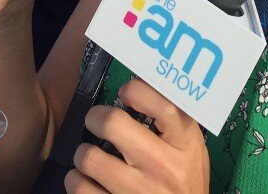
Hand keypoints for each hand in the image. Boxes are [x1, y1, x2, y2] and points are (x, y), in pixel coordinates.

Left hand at [67, 78, 209, 193]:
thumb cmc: (185, 185)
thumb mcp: (191, 152)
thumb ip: (174, 123)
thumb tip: (141, 85)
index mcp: (185, 145)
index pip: (162, 104)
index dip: (136, 90)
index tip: (125, 93)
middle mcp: (163, 167)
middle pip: (114, 123)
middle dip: (96, 117)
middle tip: (96, 121)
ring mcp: (139, 193)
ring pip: (89, 157)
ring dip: (83, 154)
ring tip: (90, 157)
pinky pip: (80, 188)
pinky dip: (76, 182)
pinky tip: (86, 181)